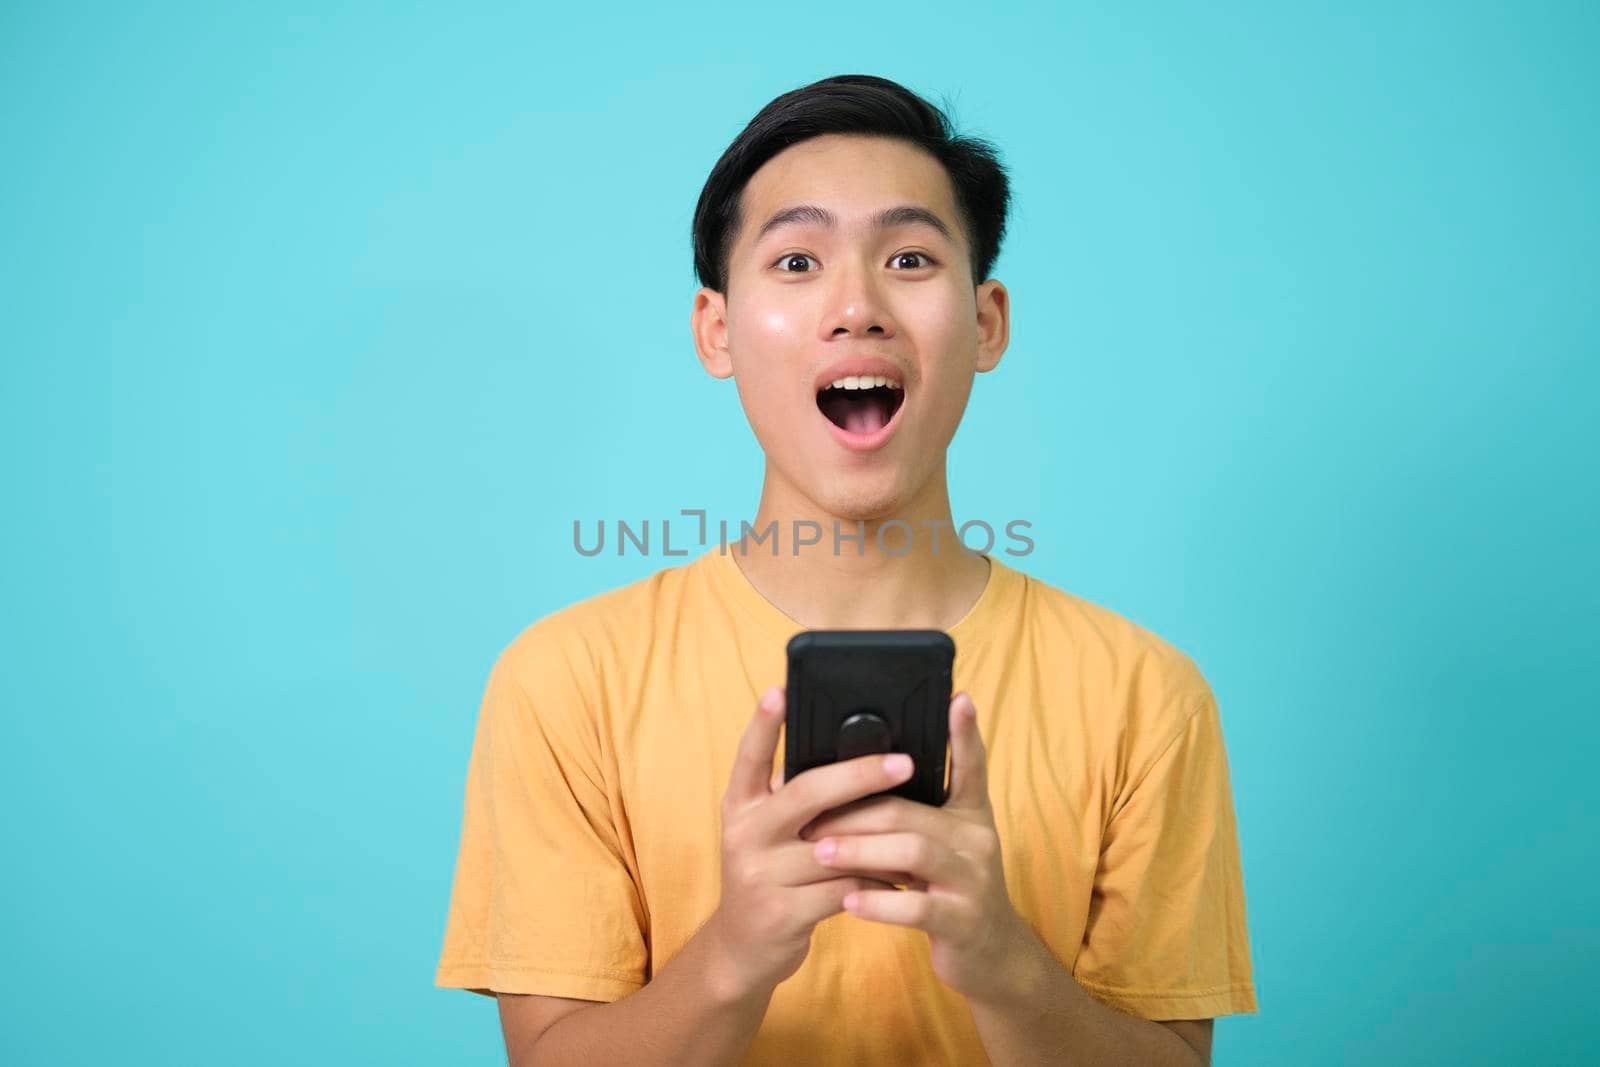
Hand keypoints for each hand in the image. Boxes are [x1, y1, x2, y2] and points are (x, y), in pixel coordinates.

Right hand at [709, 685, 915, 997]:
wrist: (741, 950)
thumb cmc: (771, 875)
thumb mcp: (767, 833)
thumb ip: (793, 799)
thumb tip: (852, 755)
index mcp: (740, 805)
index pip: (748, 757)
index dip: (762, 724)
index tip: (780, 689)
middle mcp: (744, 834)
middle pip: (806, 794)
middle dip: (859, 774)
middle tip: (904, 761)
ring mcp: (760, 875)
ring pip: (836, 846)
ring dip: (883, 838)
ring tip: (922, 826)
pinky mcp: (782, 914)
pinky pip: (844, 889)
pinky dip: (877, 881)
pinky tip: (903, 878)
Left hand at [799, 692, 1032, 1002]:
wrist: (990, 954)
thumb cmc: (949, 886)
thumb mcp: (944, 842)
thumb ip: (915, 811)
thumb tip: (854, 776)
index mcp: (970, 814)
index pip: (971, 766)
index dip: (965, 733)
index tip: (958, 698)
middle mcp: (978, 840)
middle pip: (910, 811)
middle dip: (855, 812)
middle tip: (808, 819)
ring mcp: (973, 881)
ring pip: (912, 852)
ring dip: (858, 850)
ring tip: (818, 853)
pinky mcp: (962, 921)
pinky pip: (917, 906)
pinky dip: (879, 902)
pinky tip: (849, 900)